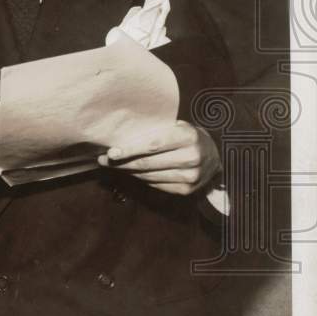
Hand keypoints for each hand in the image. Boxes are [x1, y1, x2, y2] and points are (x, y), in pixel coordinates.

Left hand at [97, 120, 221, 195]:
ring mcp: (190, 177)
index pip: (152, 145)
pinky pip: (155, 185)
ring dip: (127, 171)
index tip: (110, 152)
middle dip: (121, 162)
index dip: (130, 150)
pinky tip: (130, 172)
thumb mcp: (176, 125)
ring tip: (112, 165)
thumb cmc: (186, 135)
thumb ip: (155, 130)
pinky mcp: (186, 190)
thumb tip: (120, 135)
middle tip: (102, 160)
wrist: (213, 155)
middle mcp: (191, 157)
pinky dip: (140, 178)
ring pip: (148, 176)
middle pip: (147, 163)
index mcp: (188, 136)